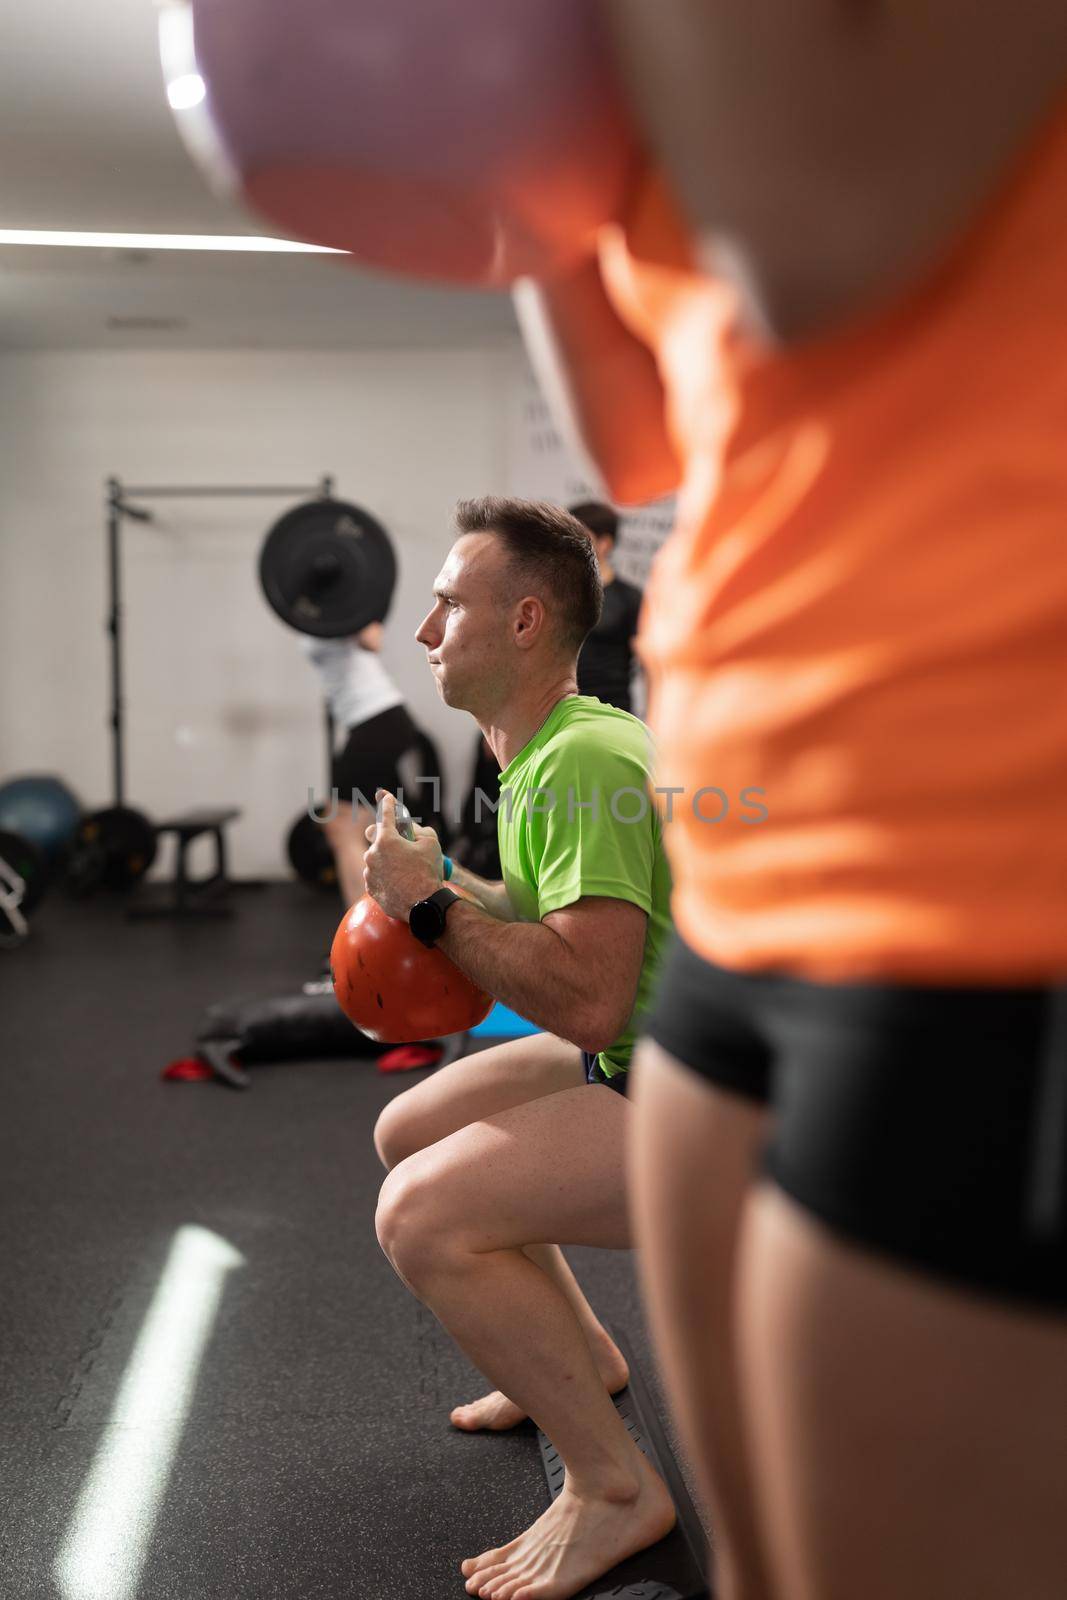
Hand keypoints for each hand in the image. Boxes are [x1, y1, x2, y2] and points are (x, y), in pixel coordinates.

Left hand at [362, 790, 442, 919]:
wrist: (424, 906)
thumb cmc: (428, 873)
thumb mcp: (431, 843)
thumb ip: (418, 830)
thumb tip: (411, 830)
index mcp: (386, 839)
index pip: (384, 814)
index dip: (387, 803)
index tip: (385, 797)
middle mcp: (372, 854)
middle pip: (375, 838)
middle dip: (386, 838)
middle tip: (399, 844)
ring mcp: (369, 873)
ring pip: (376, 860)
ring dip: (387, 860)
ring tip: (406, 871)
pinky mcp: (371, 889)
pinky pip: (377, 877)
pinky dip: (386, 877)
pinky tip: (401, 883)